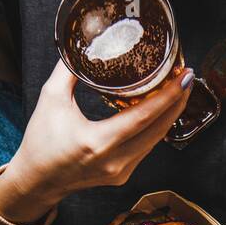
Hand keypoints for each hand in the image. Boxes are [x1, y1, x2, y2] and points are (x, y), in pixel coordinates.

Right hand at [0, 62, 192, 224]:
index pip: (143, 117)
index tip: (183, 78)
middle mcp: (115, 161)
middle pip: (159, 130)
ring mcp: (121, 171)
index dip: (168, 96)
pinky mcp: (123, 175)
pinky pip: (146, 148)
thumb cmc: (41, 140)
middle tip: (186, 77)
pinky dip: (156, 128)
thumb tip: (87, 44)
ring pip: (156, 141)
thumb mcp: (51, 98)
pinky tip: (161, 111)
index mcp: (97, 142)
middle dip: (177, 102)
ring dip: (169, 115)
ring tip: (177, 90)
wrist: (38, 180)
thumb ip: (70, 71)